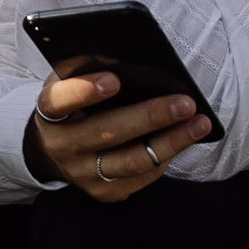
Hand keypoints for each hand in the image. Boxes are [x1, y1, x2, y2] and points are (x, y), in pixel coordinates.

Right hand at [25, 56, 210, 202]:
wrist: (55, 149)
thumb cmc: (73, 105)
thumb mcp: (69, 83)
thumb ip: (88, 68)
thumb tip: (129, 55)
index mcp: (49, 113)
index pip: (59, 102)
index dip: (84, 91)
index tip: (114, 80)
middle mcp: (61, 146)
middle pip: (106, 133)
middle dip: (150, 116)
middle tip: (185, 103)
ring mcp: (82, 174)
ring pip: (131, 161)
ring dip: (171, 141)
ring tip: (199, 123)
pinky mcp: (103, 192)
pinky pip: (141, 177)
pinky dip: (165, 156)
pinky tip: (184, 139)